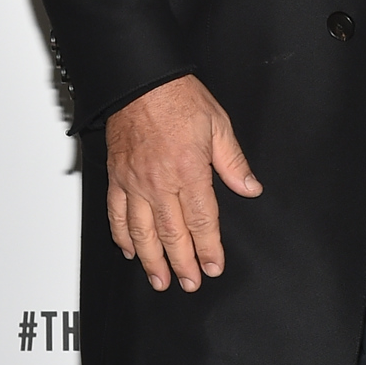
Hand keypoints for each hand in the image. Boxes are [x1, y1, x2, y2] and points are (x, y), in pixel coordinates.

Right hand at [105, 77, 261, 292]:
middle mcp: (159, 182)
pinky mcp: (116, 177)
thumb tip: (250, 188)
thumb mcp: (217, 125)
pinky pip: (117, 214)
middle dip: (183, 263)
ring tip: (160, 280)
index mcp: (188, 170)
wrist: (138, 81)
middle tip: (190, 283)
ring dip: (152, 260)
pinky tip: (131, 250)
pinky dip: (123, 236)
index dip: (209, 248)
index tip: (214, 266)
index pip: (202, 220)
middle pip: (172, 234)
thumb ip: (233, 162)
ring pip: (142, 231)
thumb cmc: (177, 97)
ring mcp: (134, 181)